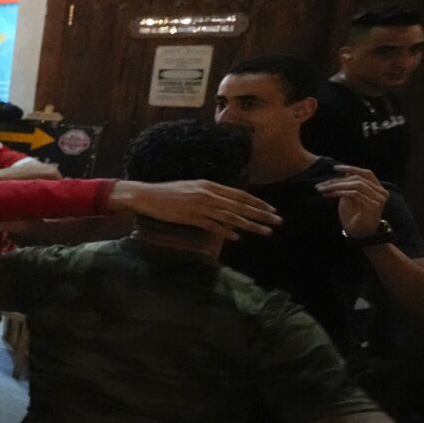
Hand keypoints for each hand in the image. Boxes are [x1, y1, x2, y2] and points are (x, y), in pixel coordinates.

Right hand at [116, 179, 278, 239]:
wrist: (146, 195)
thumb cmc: (168, 192)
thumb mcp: (192, 188)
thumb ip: (209, 194)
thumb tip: (225, 203)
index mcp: (209, 185)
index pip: (240, 194)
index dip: (258, 203)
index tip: (272, 210)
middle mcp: (207, 194)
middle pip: (240, 205)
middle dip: (261, 214)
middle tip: (278, 222)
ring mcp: (199, 206)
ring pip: (230, 216)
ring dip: (250, 225)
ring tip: (265, 232)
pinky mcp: (189, 216)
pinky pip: (212, 225)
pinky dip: (225, 231)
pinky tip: (237, 237)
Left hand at [317, 165, 386, 238]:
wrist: (360, 234)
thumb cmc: (354, 216)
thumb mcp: (349, 198)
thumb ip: (349, 186)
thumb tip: (344, 172)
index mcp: (377, 188)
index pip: (366, 173)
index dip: (351, 168)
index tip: (335, 168)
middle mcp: (381, 192)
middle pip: (358, 179)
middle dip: (337, 180)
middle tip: (321, 185)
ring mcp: (379, 199)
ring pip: (356, 185)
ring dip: (337, 186)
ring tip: (323, 190)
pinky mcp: (374, 206)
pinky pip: (356, 195)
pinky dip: (342, 193)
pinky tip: (331, 194)